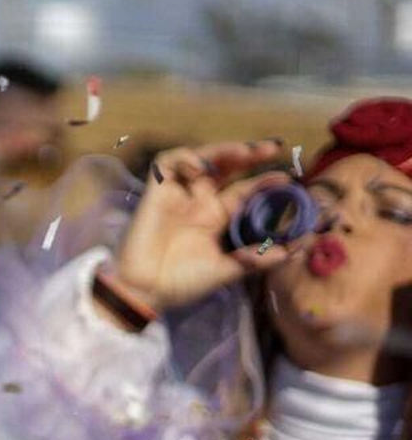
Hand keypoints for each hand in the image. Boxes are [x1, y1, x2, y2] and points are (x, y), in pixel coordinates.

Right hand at [111, 140, 294, 312]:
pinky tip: (200, 167)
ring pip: (201, 159)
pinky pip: (167, 163)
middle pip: (226, 168)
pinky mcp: (156, 192)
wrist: (146, 291)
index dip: (264, 181)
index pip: (245, 190)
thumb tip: (293, 250)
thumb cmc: (183, 283)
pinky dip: (184, 158)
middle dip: (249, 154)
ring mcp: (179, 195)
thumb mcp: (227, 271)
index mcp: (216, 217)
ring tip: (244, 151)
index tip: (286, 180)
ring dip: (223, 150)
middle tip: (272, 148)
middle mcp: (199, 202)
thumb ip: (256, 260)